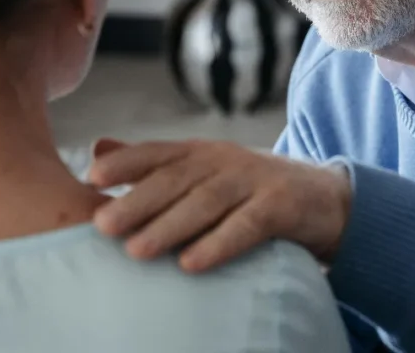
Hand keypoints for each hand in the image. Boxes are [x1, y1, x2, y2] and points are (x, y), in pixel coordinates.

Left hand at [86, 139, 351, 272]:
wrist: (324, 198)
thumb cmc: (249, 189)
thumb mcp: (203, 172)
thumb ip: (152, 164)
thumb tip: (98, 150)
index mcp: (200, 152)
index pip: (158, 152)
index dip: (126, 162)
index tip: (91, 177)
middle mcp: (224, 160)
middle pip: (176, 179)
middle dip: (137, 201)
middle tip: (101, 225)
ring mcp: (255, 179)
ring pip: (207, 201)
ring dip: (170, 225)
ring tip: (136, 250)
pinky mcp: (282, 205)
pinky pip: (248, 225)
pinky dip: (219, 243)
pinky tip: (192, 263)